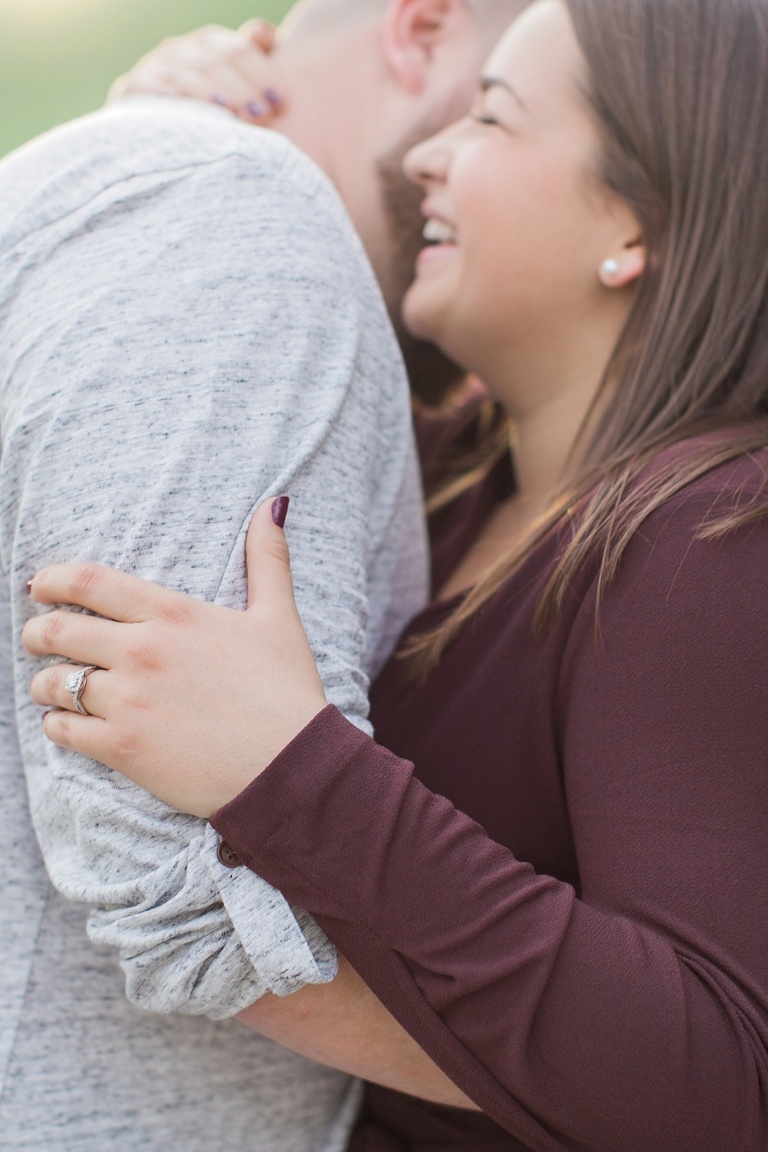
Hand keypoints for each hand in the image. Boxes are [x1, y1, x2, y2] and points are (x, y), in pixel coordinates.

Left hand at [24, 499, 326, 818]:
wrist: (292, 767)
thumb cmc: (287, 692)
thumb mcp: (279, 617)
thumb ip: (267, 558)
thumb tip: (274, 504)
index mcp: (173, 614)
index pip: (89, 581)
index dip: (53, 580)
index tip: (40, 587)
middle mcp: (142, 652)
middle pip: (57, 629)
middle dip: (36, 632)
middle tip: (37, 638)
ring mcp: (128, 701)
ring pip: (53, 683)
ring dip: (44, 683)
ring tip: (52, 688)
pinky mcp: (123, 749)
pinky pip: (63, 731)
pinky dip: (57, 726)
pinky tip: (68, 725)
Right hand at [108, 20, 284, 125]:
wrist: (158, 134)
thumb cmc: (215, 113)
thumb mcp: (238, 88)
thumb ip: (255, 60)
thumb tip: (262, 33)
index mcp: (209, 45)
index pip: (237, 50)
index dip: (262, 73)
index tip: (280, 101)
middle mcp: (180, 50)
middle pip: (214, 62)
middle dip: (241, 88)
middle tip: (263, 115)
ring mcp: (155, 68)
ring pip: (187, 74)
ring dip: (210, 93)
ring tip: (231, 114)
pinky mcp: (132, 89)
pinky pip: (149, 87)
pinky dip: (168, 95)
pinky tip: (186, 108)